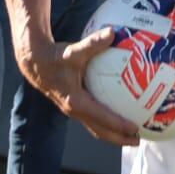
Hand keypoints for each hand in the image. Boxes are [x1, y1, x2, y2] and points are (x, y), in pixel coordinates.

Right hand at [18, 29, 141, 145]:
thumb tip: (112, 32)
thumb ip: (93, 43)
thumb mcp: (74, 50)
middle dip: (119, 138)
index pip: (101, 117)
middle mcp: (75, 110)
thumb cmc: (55, 57)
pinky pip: (94, 120)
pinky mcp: (75, 107)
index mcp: (76, 101)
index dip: (119, 125)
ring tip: (133, 135)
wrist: (36, 64)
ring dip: (114, 134)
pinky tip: (120, 116)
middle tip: (138, 141)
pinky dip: (107, 123)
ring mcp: (74, 111)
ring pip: (96, 128)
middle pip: (100, 131)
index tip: (135, 128)